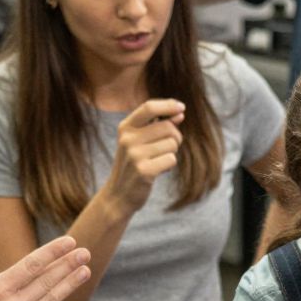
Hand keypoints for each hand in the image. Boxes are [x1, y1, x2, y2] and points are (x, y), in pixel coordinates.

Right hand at [105, 98, 185, 214]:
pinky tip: (157, 171)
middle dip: (175, 137)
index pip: (149, 107)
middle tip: (168, 148)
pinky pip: (171, 159)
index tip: (182, 108)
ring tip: (158, 161)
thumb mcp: (138, 142)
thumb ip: (157, 126)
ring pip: (172, 144)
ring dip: (171, 152)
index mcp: (125, 128)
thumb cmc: (132, 165)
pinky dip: (169, 165)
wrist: (118, 195)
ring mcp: (135, 155)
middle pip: (167, 127)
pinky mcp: (144, 171)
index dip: (168, 105)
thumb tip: (179, 113)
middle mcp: (128, 139)